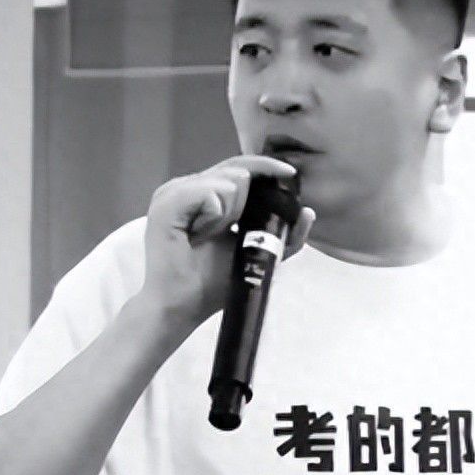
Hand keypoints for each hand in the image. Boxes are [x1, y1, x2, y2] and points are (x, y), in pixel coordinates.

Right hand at [137, 156, 315, 331]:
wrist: (179, 307)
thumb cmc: (211, 284)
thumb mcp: (258, 255)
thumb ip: (284, 237)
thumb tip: (308, 211)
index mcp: (206, 194)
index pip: (241, 167)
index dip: (266, 168)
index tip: (291, 174)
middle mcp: (189, 187)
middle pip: (237, 169)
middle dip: (247, 200)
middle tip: (228, 231)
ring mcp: (174, 192)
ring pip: (228, 180)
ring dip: (231, 211)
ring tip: (208, 237)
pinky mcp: (167, 203)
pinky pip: (210, 193)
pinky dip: (216, 214)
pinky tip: (201, 234)